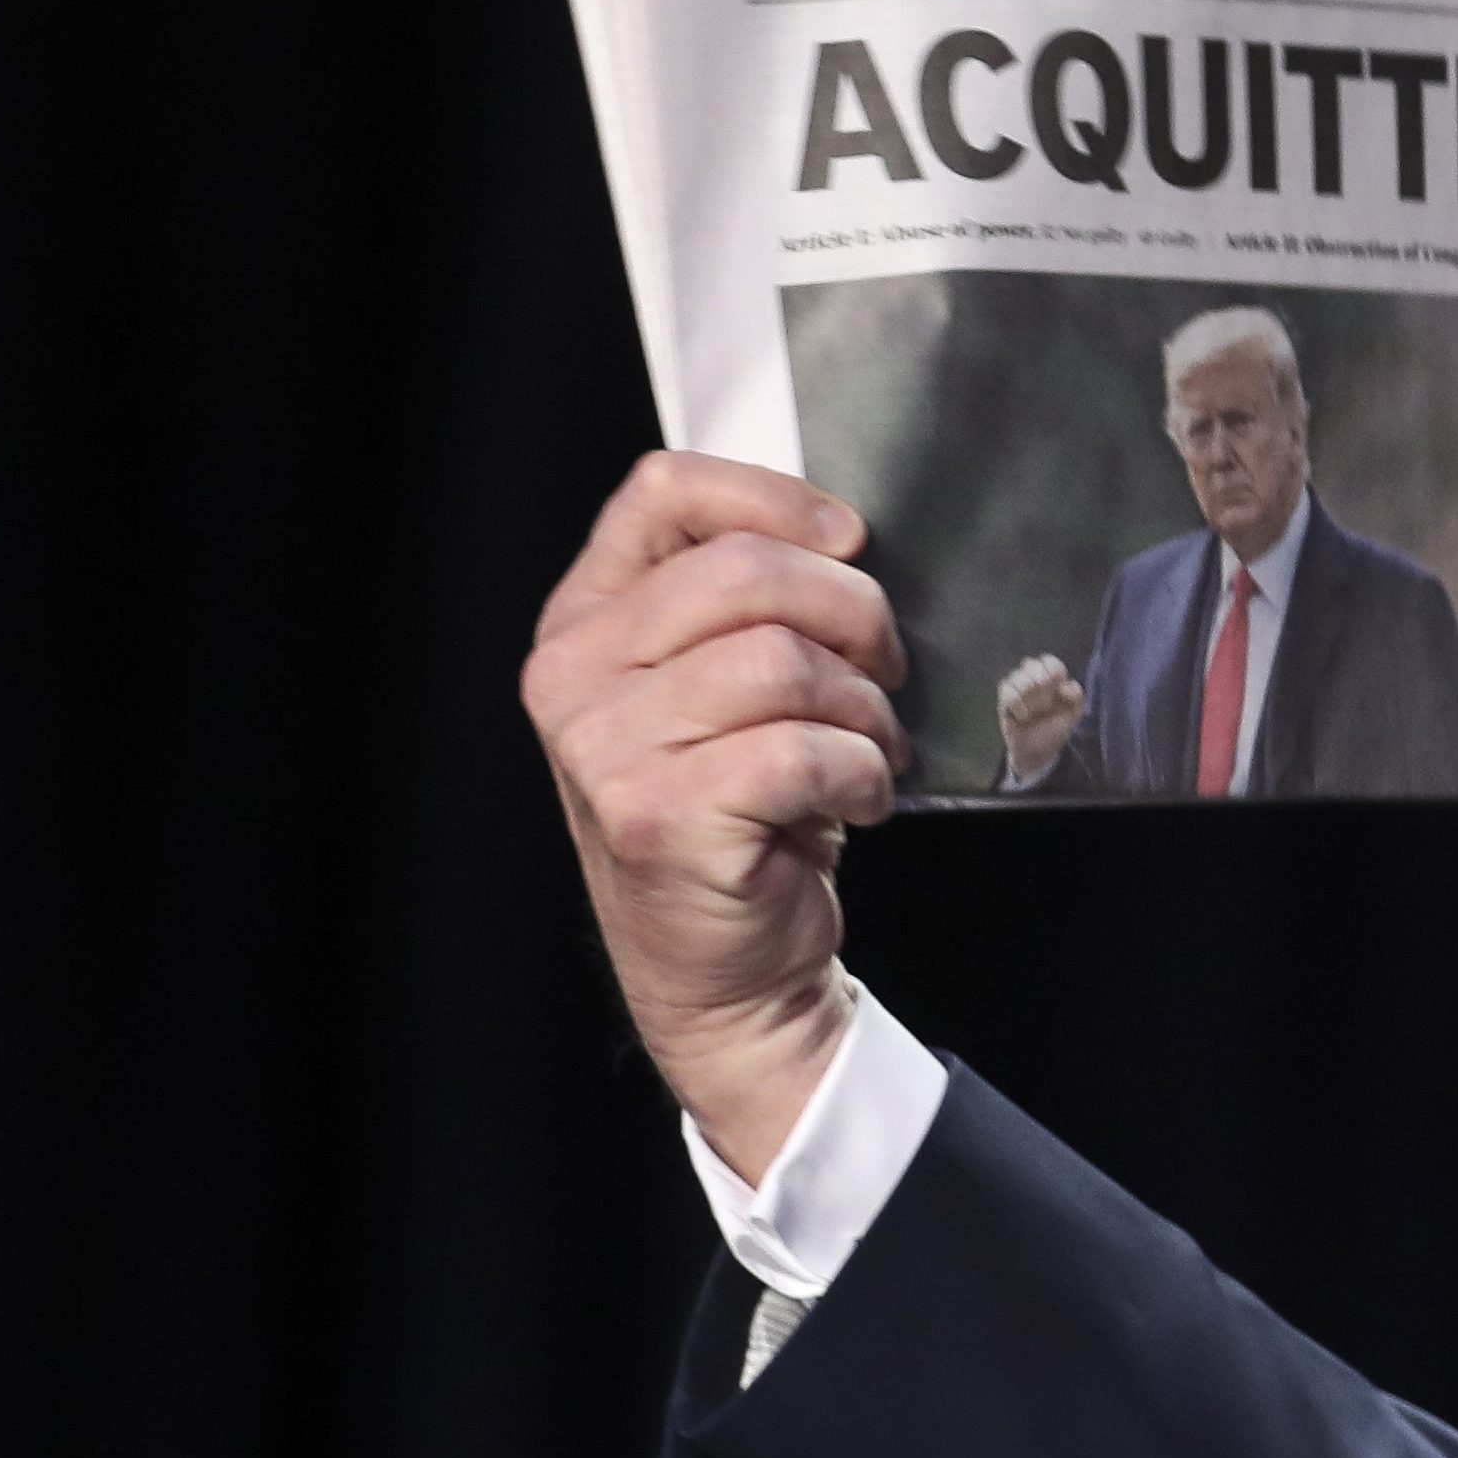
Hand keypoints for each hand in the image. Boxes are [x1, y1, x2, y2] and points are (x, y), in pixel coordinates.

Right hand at [522, 451, 908, 1176]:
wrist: (728, 966)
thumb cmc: (747, 812)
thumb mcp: (731, 689)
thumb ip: (751, 603)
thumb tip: (844, 537)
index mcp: (586, 619)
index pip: (661, 491)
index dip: (773, 497)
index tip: (849, 539)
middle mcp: (572, 675)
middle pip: (744, 571)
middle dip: (852, 613)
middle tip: (884, 674)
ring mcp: (602, 749)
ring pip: (779, 660)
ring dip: (863, 707)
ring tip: (868, 750)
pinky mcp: (655, 816)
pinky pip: (801, 749)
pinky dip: (861, 772)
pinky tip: (857, 801)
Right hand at [998, 651, 1087, 779]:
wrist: (1039, 752)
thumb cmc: (1056, 728)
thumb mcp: (1074, 714)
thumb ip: (1076, 695)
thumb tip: (1065, 685)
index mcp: (1052, 680)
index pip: (1049, 661)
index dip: (1053, 668)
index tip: (1059, 683)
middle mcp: (1032, 681)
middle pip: (1030, 664)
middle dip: (1040, 681)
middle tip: (1046, 702)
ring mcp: (1017, 691)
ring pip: (1016, 676)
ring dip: (1028, 693)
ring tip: (1034, 711)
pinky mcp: (1004, 702)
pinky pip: (1005, 690)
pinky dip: (1016, 702)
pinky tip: (1023, 716)